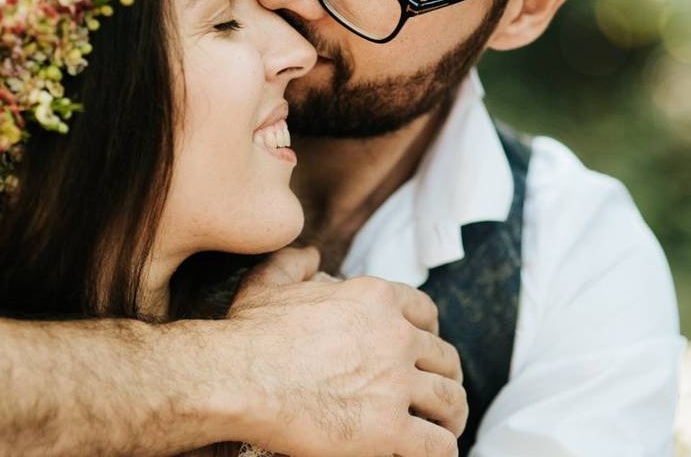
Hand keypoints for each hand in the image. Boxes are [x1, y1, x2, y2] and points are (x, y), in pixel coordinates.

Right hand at [225, 247, 466, 456]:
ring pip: (449, 400)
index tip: (425, 348)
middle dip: (445, 376)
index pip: (426, 311)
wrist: (239, 379)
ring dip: (452, 415)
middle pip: (445, 357)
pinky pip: (436, 445)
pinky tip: (433, 452)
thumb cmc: (250, 335)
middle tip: (438, 392)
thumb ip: (295, 263)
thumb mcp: (269, 282)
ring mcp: (394, 383)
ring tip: (445, 427)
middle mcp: (394, 336)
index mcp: (374, 299)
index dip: (430, 332)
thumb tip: (311, 253)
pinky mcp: (388, 429)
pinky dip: (441, 450)